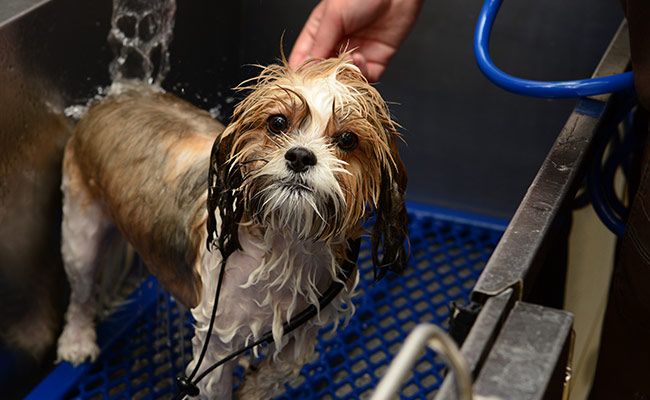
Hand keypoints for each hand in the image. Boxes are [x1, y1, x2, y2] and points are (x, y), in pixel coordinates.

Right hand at [289, 0, 422, 81]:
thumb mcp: (333, 15)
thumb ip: (320, 42)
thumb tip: (306, 66)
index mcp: (320, 31)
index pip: (303, 57)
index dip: (301, 71)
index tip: (301, 81)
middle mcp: (336, 45)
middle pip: (323, 72)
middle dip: (323, 77)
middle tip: (324, 78)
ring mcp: (355, 54)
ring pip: (343, 78)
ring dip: (342, 75)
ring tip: (345, 61)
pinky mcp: (375, 62)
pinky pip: (364, 78)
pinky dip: (360, 74)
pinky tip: (359, 58)